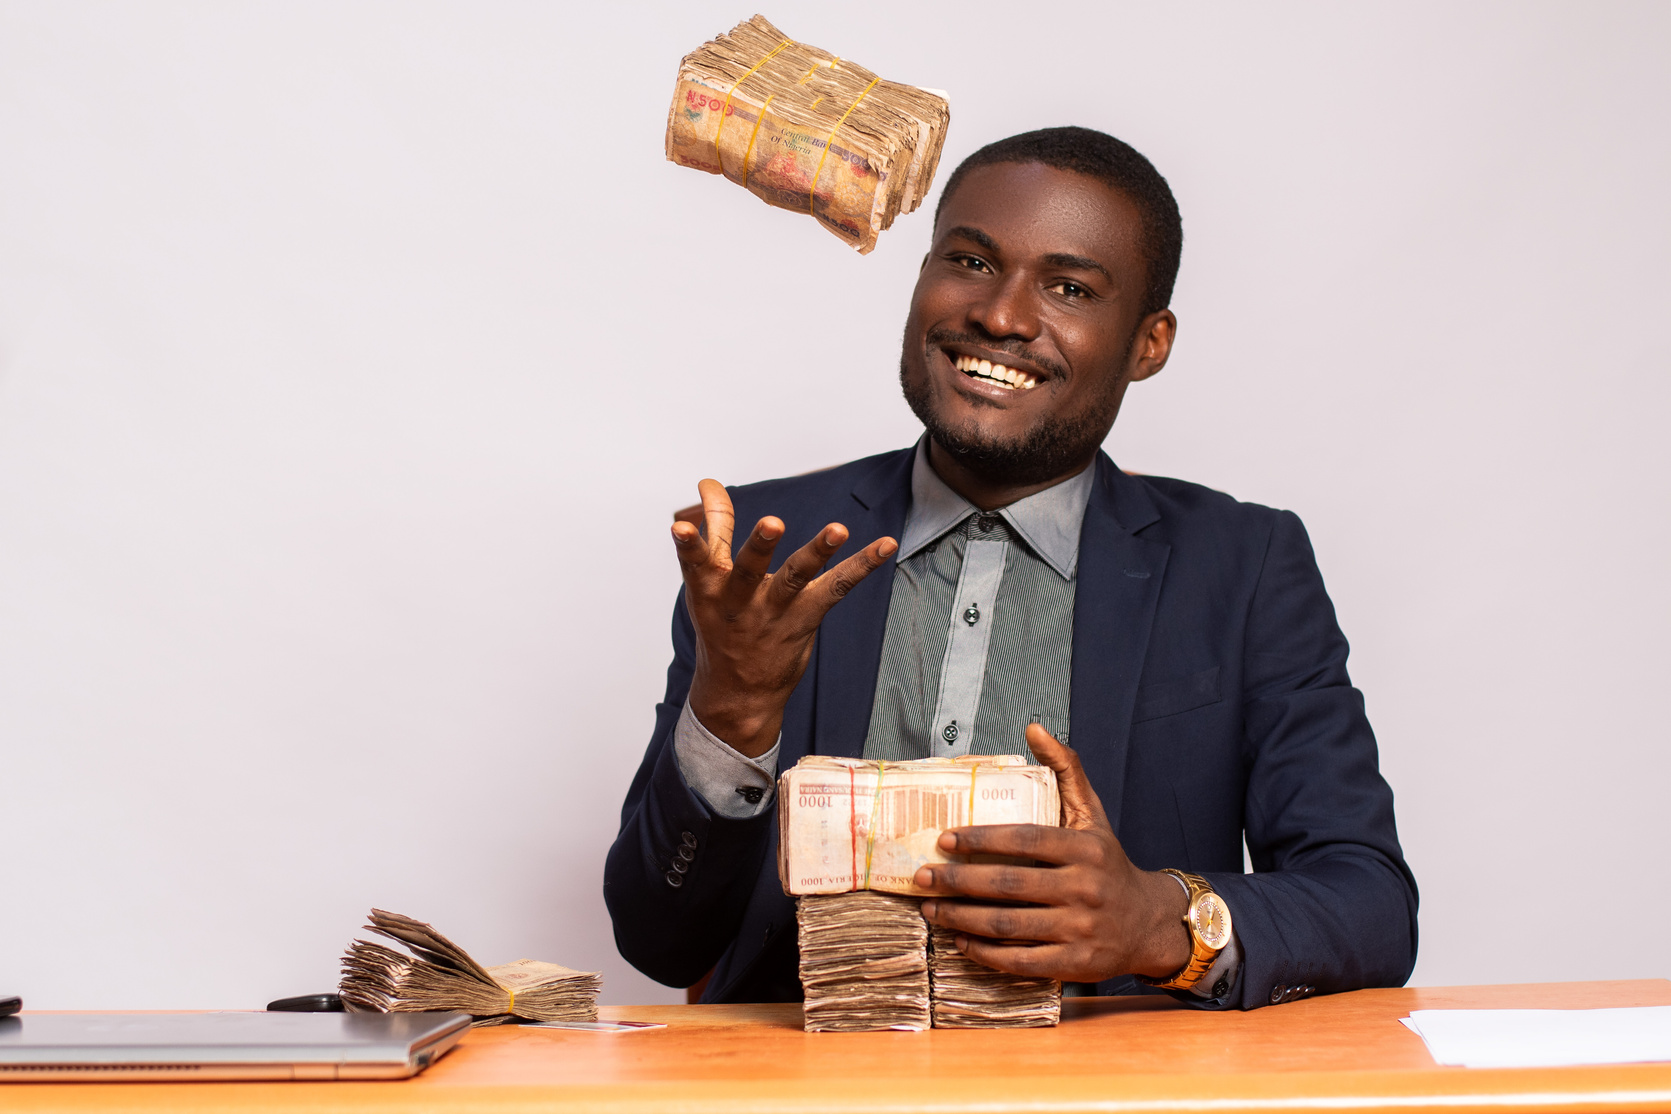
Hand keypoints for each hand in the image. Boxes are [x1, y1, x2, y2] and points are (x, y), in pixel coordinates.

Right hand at [673, 479, 896, 757]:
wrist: (738, 693)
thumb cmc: (722, 624)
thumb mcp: (709, 581)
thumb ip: (715, 528)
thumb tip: (709, 482)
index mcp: (708, 588)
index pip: (696, 561)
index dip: (688, 544)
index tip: (680, 527)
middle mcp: (739, 601)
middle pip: (748, 570)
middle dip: (759, 546)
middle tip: (772, 523)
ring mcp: (773, 612)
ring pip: (795, 579)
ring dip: (816, 552)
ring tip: (837, 529)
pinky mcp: (805, 618)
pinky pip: (836, 589)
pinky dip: (861, 565)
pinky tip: (886, 545)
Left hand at [915, 724, 1191, 982]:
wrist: (1147, 923)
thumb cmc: (1107, 862)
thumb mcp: (1093, 813)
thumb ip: (1065, 769)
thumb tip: (1034, 727)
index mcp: (1085, 849)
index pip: (1024, 840)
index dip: (981, 839)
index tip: (943, 840)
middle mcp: (1084, 889)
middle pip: (1008, 885)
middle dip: (957, 882)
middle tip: (922, 877)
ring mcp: (1080, 929)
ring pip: (1008, 925)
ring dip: (961, 919)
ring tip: (930, 909)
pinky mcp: (1075, 964)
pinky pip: (1021, 961)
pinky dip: (986, 954)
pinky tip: (961, 941)